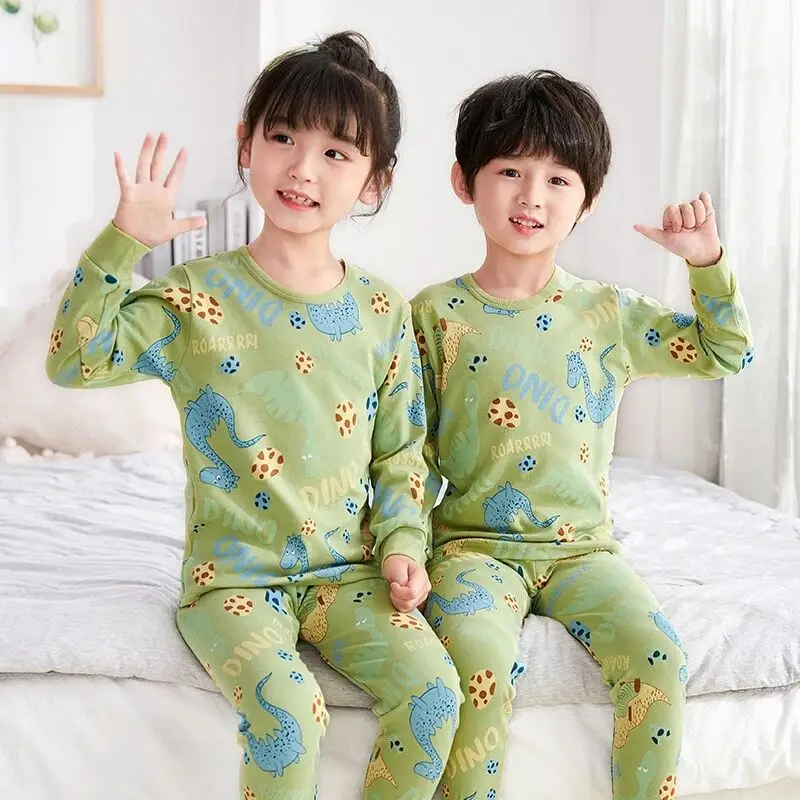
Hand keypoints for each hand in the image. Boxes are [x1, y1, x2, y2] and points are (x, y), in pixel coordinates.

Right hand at [112, 131, 205, 247]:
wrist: (133, 241)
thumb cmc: (151, 234)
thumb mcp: (174, 229)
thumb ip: (189, 223)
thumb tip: (205, 222)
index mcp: (165, 196)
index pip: (174, 176)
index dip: (179, 164)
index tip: (184, 150)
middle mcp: (153, 190)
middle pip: (158, 165)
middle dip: (162, 150)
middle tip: (164, 134)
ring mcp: (141, 190)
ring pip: (144, 166)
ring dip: (146, 151)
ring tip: (150, 136)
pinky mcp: (129, 194)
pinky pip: (124, 178)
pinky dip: (120, 167)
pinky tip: (118, 155)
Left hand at [382, 555, 430, 612]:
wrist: (401, 564)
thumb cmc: (398, 564)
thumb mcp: (396, 566)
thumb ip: (401, 579)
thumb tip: (401, 589)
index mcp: (422, 577)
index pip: (412, 593)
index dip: (399, 592)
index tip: (393, 584)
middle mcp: (425, 588)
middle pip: (410, 603)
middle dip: (396, 597)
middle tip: (392, 588)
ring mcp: (423, 596)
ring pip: (408, 608)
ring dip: (397, 601)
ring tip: (394, 591)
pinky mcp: (418, 602)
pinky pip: (407, 610)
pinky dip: (399, 604)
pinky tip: (398, 596)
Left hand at [634, 191, 721, 266]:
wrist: (702, 251)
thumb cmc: (683, 247)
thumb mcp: (664, 240)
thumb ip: (650, 232)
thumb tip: (635, 226)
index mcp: (670, 217)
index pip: (671, 209)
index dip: (676, 221)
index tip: (678, 231)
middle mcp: (681, 212)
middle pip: (684, 206)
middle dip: (688, 221)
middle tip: (688, 230)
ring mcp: (693, 209)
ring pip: (695, 203)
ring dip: (698, 218)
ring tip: (697, 227)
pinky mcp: (706, 207)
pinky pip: (704, 197)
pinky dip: (706, 208)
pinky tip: (704, 217)